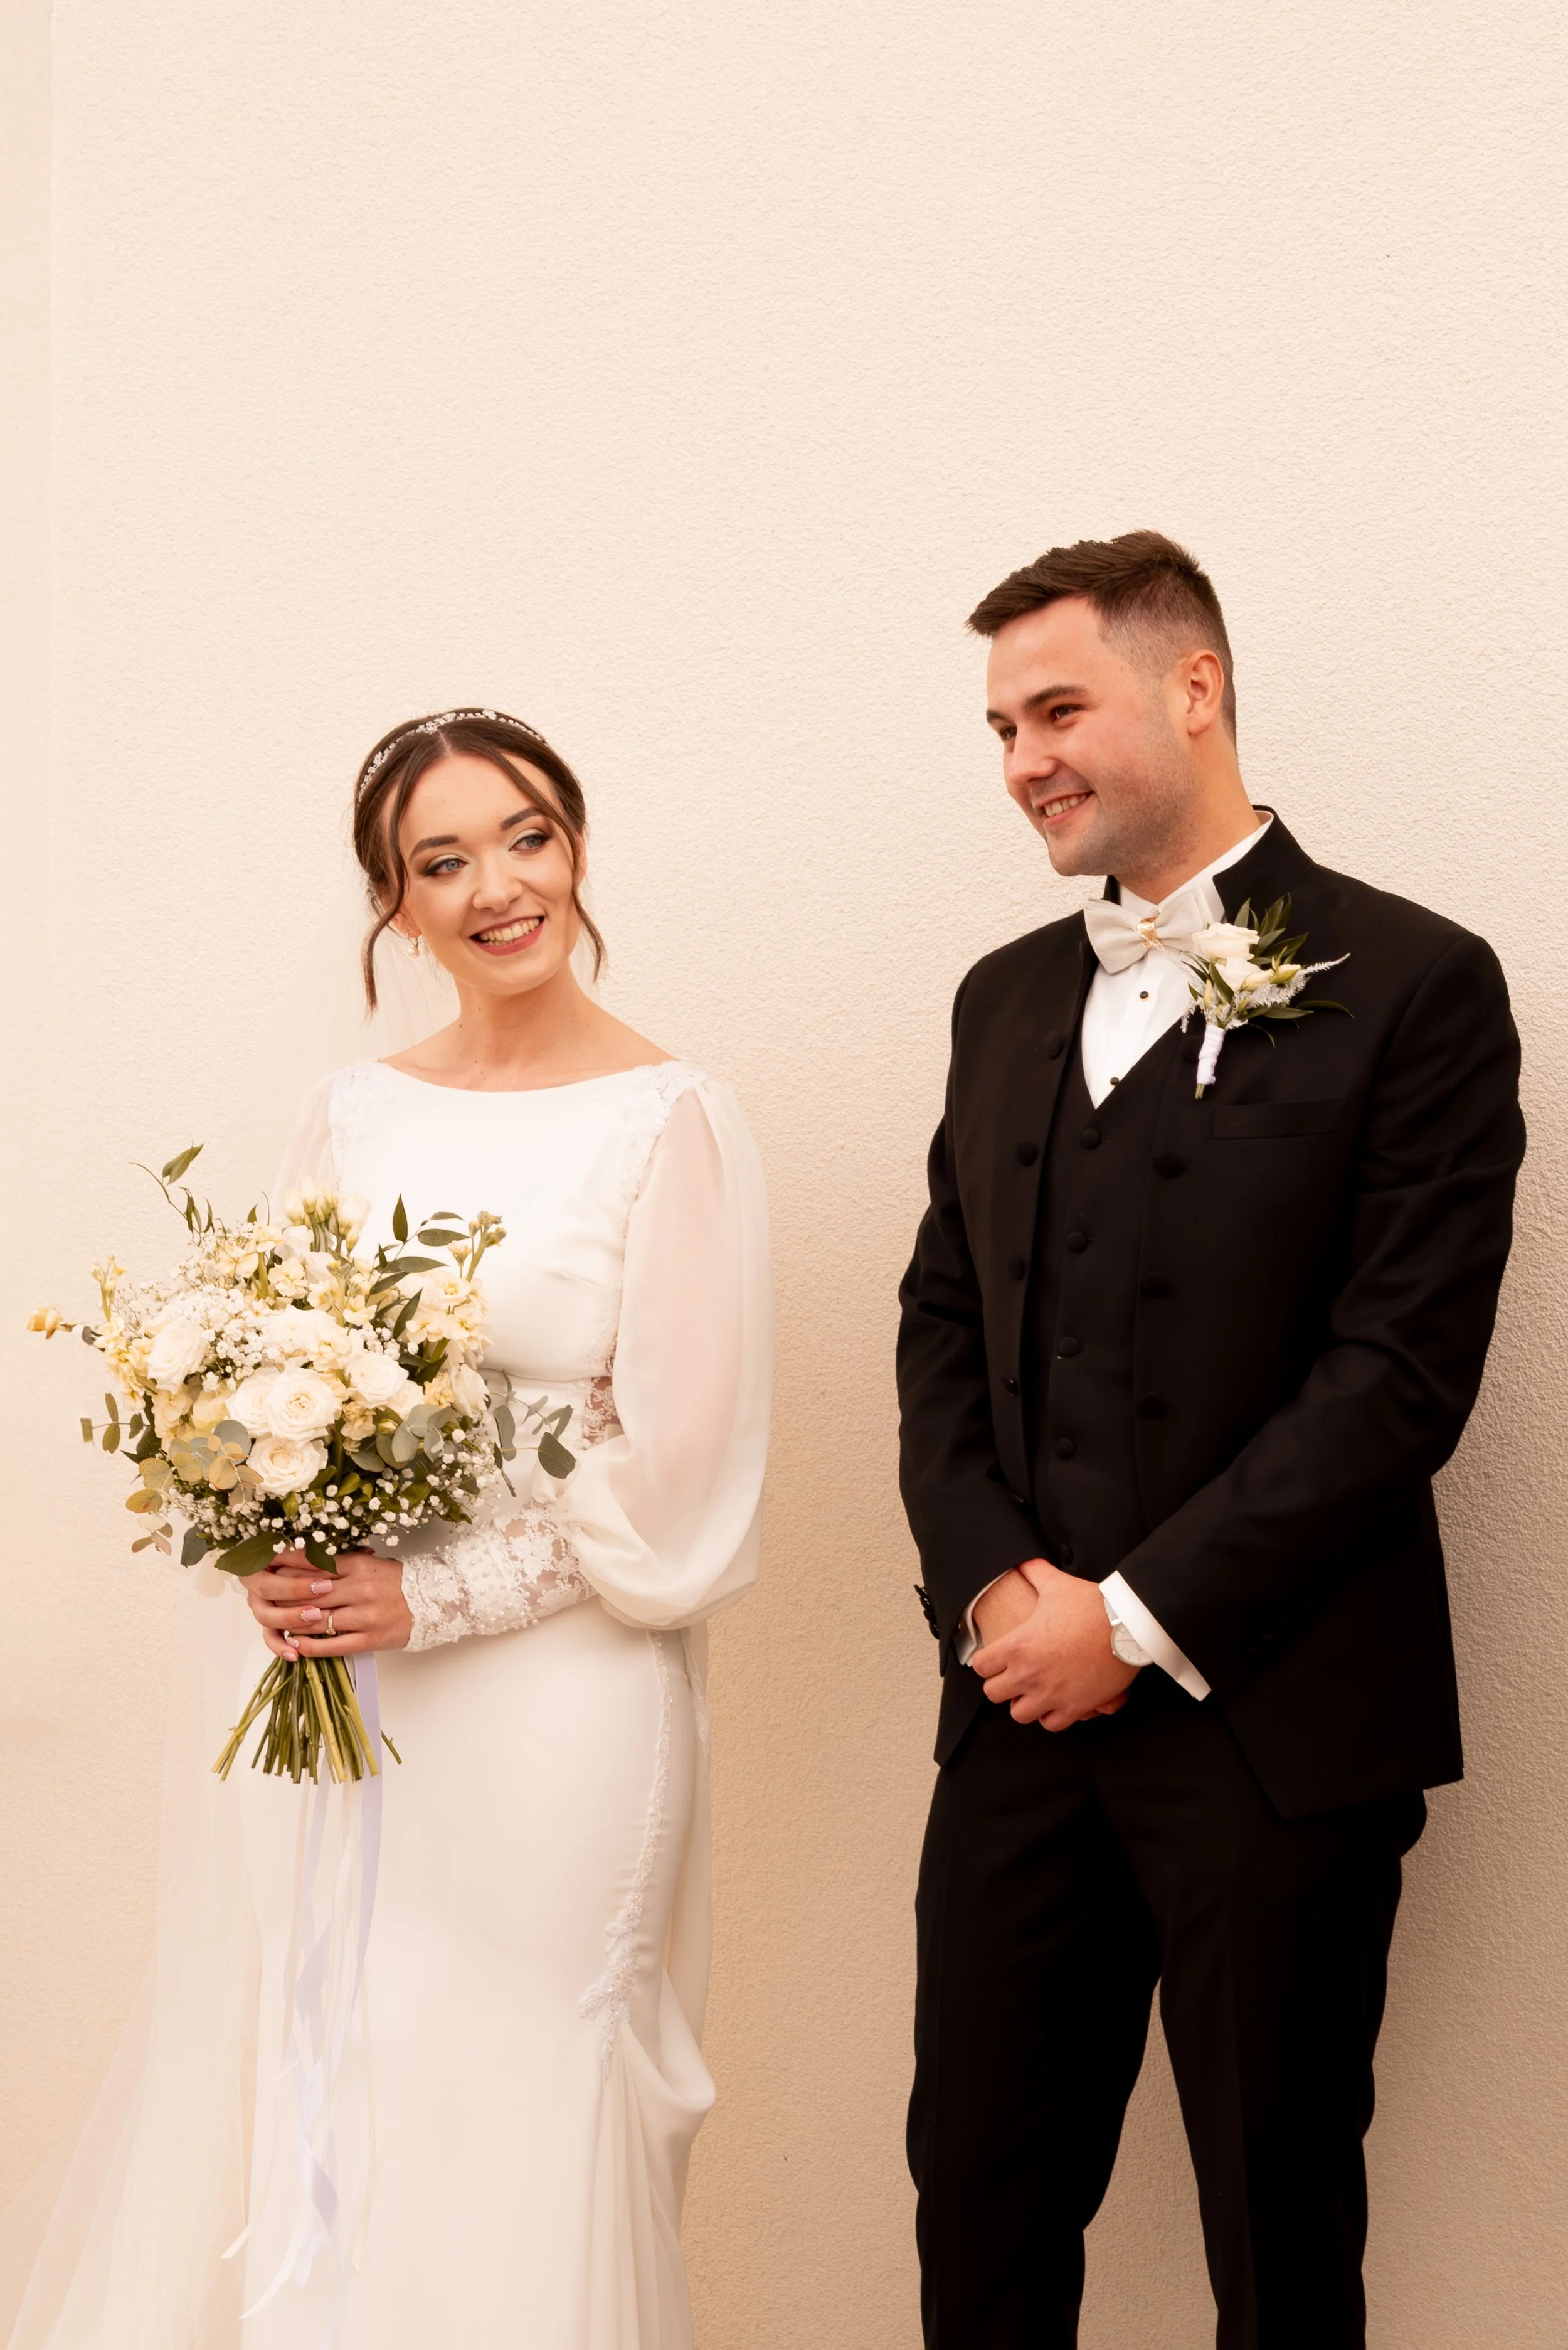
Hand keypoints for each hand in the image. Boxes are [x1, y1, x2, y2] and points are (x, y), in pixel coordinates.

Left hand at [244, 1548, 412, 1658]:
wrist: (432, 1601)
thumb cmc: (395, 1582)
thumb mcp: (368, 1564)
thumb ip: (339, 1564)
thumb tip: (302, 1562)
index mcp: (358, 1566)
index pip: (314, 1563)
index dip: (287, 1565)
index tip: (268, 1564)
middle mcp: (359, 1589)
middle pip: (309, 1594)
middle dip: (284, 1596)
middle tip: (265, 1597)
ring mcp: (364, 1616)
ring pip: (316, 1621)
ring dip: (293, 1623)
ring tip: (277, 1623)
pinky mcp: (369, 1639)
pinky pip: (332, 1645)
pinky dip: (310, 1646)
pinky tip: (296, 1644)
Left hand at [972, 1557, 1137, 1732]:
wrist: (1127, 1627)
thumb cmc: (1091, 1606)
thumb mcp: (1057, 1584)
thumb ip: (1034, 1573)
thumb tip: (1023, 1562)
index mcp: (1017, 1647)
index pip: (981, 1666)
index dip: (986, 1661)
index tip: (994, 1658)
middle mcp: (1029, 1675)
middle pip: (994, 1693)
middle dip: (1001, 1684)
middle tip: (1012, 1674)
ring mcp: (1051, 1694)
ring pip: (1019, 1714)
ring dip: (1024, 1703)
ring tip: (1032, 1691)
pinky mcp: (1074, 1707)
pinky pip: (1051, 1724)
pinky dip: (1050, 1716)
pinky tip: (1055, 1702)